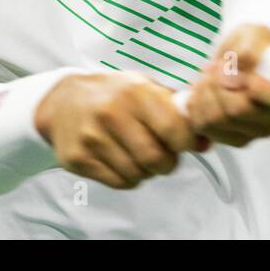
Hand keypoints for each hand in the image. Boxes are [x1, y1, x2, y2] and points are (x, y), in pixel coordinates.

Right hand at [34, 71, 200, 188]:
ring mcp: (92, 138)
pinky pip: (118, 182)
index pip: (173, 129)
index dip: (186, 143)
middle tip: (164, 155)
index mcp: (135, 92)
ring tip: (140, 155)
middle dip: (168, 163)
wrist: (64, 100)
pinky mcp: (78, 159)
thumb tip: (205, 141)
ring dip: (147, 171)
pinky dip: (128, 177)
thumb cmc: (114, 94)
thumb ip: (176, 111)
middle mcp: (112, 114)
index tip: (185, 143)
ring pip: (137, 174)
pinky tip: (123, 160)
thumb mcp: (144, 88)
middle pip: (156, 159)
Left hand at [184, 24, 269, 146]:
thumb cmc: (256, 45)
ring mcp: (260, 131)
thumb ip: (247, 51)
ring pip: (219, 120)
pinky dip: (197, 109)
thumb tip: (235, 70)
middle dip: (217, 84)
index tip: (241, 74)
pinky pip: (207, 129)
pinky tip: (201, 94)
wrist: (245, 58)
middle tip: (214, 66)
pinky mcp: (238, 139)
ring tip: (207, 76)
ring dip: (204, 94)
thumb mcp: (254, 35)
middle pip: (239, 110)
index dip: (259, 90)